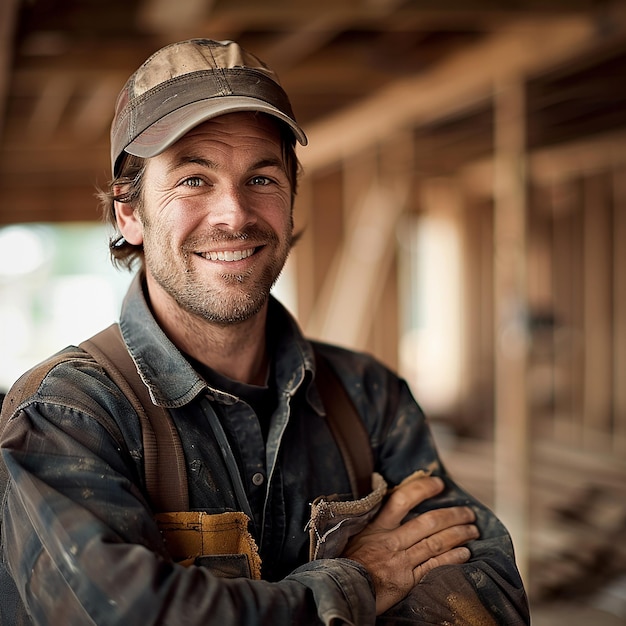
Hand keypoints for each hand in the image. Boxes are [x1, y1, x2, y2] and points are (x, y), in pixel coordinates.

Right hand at [342, 476, 478, 614]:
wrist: (343, 591)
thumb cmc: (348, 562)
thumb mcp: (355, 535)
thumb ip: (374, 522)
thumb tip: (393, 505)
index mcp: (377, 526)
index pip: (402, 499)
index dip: (422, 489)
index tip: (438, 484)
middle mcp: (392, 541)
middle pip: (429, 522)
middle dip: (453, 515)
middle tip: (468, 512)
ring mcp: (401, 561)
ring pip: (436, 542)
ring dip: (458, 535)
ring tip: (472, 530)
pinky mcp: (407, 580)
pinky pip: (435, 565)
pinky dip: (452, 558)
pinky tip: (464, 553)